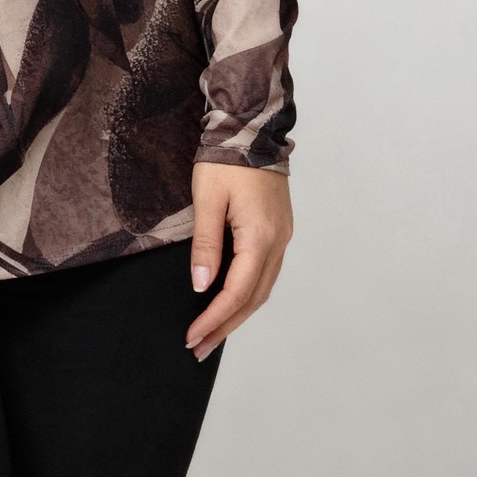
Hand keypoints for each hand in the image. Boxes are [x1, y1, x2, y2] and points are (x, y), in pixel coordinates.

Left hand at [186, 161, 292, 361]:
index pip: (237, 291)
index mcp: (261, 236)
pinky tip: (231, 300)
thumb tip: (202, 286)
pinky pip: (266, 271)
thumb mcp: (207, 200)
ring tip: (212, 333)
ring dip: (238, 313)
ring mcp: (283, 236)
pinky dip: (248, 292)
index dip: (214, 318)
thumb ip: (206, 245)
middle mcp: (278, 241)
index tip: (193, 337)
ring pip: (263, 287)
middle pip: (254, 298)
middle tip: (200, 348)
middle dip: (226, 326)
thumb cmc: (225, 160)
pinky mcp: (279, 229)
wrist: (251, 127)